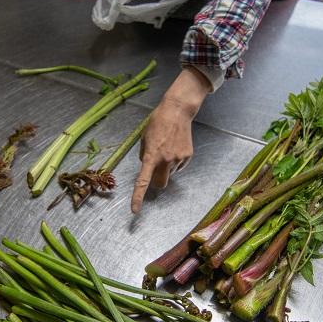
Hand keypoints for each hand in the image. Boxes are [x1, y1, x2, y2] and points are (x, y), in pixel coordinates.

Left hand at [131, 67, 211, 213]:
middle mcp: (166, 160)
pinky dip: (175, 161)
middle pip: (160, 184)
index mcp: (151, 156)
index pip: (143, 181)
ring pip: (169, 174)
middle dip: (156, 180)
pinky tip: (174, 147)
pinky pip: (178, 167)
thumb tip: (148, 167)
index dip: (138, 197)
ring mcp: (178, 159)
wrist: (178, 112)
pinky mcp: (187, 156)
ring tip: (167, 148)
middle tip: (155, 167)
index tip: (135, 210)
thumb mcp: (144, 138)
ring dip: (166, 167)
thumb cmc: (158, 122)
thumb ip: (144, 155)